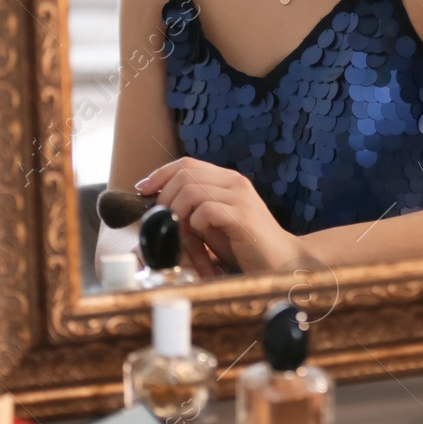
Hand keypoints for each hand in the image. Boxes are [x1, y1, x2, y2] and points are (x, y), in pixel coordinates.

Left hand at [135, 158, 302, 275]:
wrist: (279, 260)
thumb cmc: (243, 244)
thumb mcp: (213, 221)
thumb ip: (192, 209)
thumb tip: (157, 205)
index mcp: (228, 180)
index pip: (186, 163)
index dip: (160, 174)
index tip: (143, 190)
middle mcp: (235, 183)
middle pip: (184, 174)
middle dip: (165, 198)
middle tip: (163, 222)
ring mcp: (240, 198)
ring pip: (191, 190)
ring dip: (177, 213)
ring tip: (180, 233)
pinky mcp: (243, 217)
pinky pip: (205, 211)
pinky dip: (194, 225)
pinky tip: (201, 238)